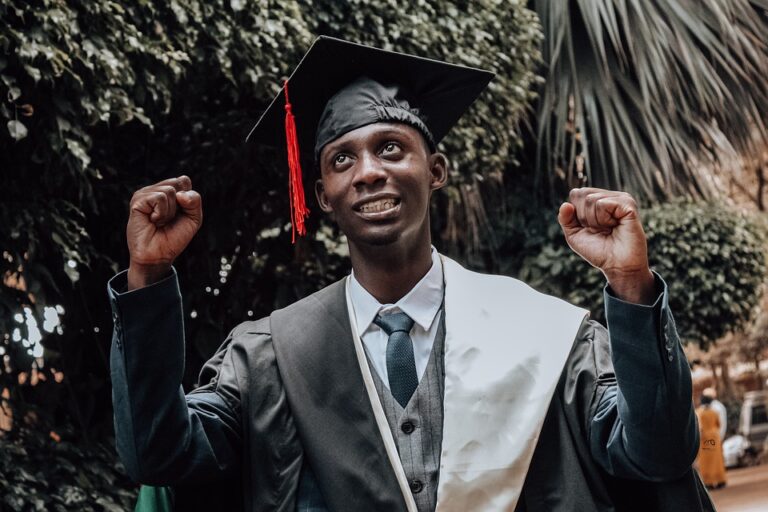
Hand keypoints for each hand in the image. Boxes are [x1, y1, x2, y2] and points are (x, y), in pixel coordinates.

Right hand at [126, 176, 201, 289]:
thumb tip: (180, 194)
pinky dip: (161, 213)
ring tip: (159, 222)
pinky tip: (153, 221)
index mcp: (168, 191)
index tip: (180, 214)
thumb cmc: (174, 237)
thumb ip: (194, 201)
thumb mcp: (193, 219)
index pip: (184, 180)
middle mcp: (155, 189)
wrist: (158, 255)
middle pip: (178, 183)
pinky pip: (159, 198)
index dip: (188, 199)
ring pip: (169, 191)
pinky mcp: (137, 200)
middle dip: (180, 205)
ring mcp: (145, 194)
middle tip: (169, 219)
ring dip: (169, 212)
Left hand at [558, 188, 654, 303]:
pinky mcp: (628, 204)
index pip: (576, 194)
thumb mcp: (574, 235)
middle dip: (584, 217)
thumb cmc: (598, 251)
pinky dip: (604, 219)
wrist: (617, 265)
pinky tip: (615, 226)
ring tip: (608, 229)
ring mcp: (621, 198)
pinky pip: (603, 204)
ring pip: (591, 199)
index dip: (576, 214)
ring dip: (595, 220)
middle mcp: (610, 196)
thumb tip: (565, 204)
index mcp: (598, 200)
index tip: (589, 228)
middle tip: (600, 230)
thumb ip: (565, 219)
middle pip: (582, 194)